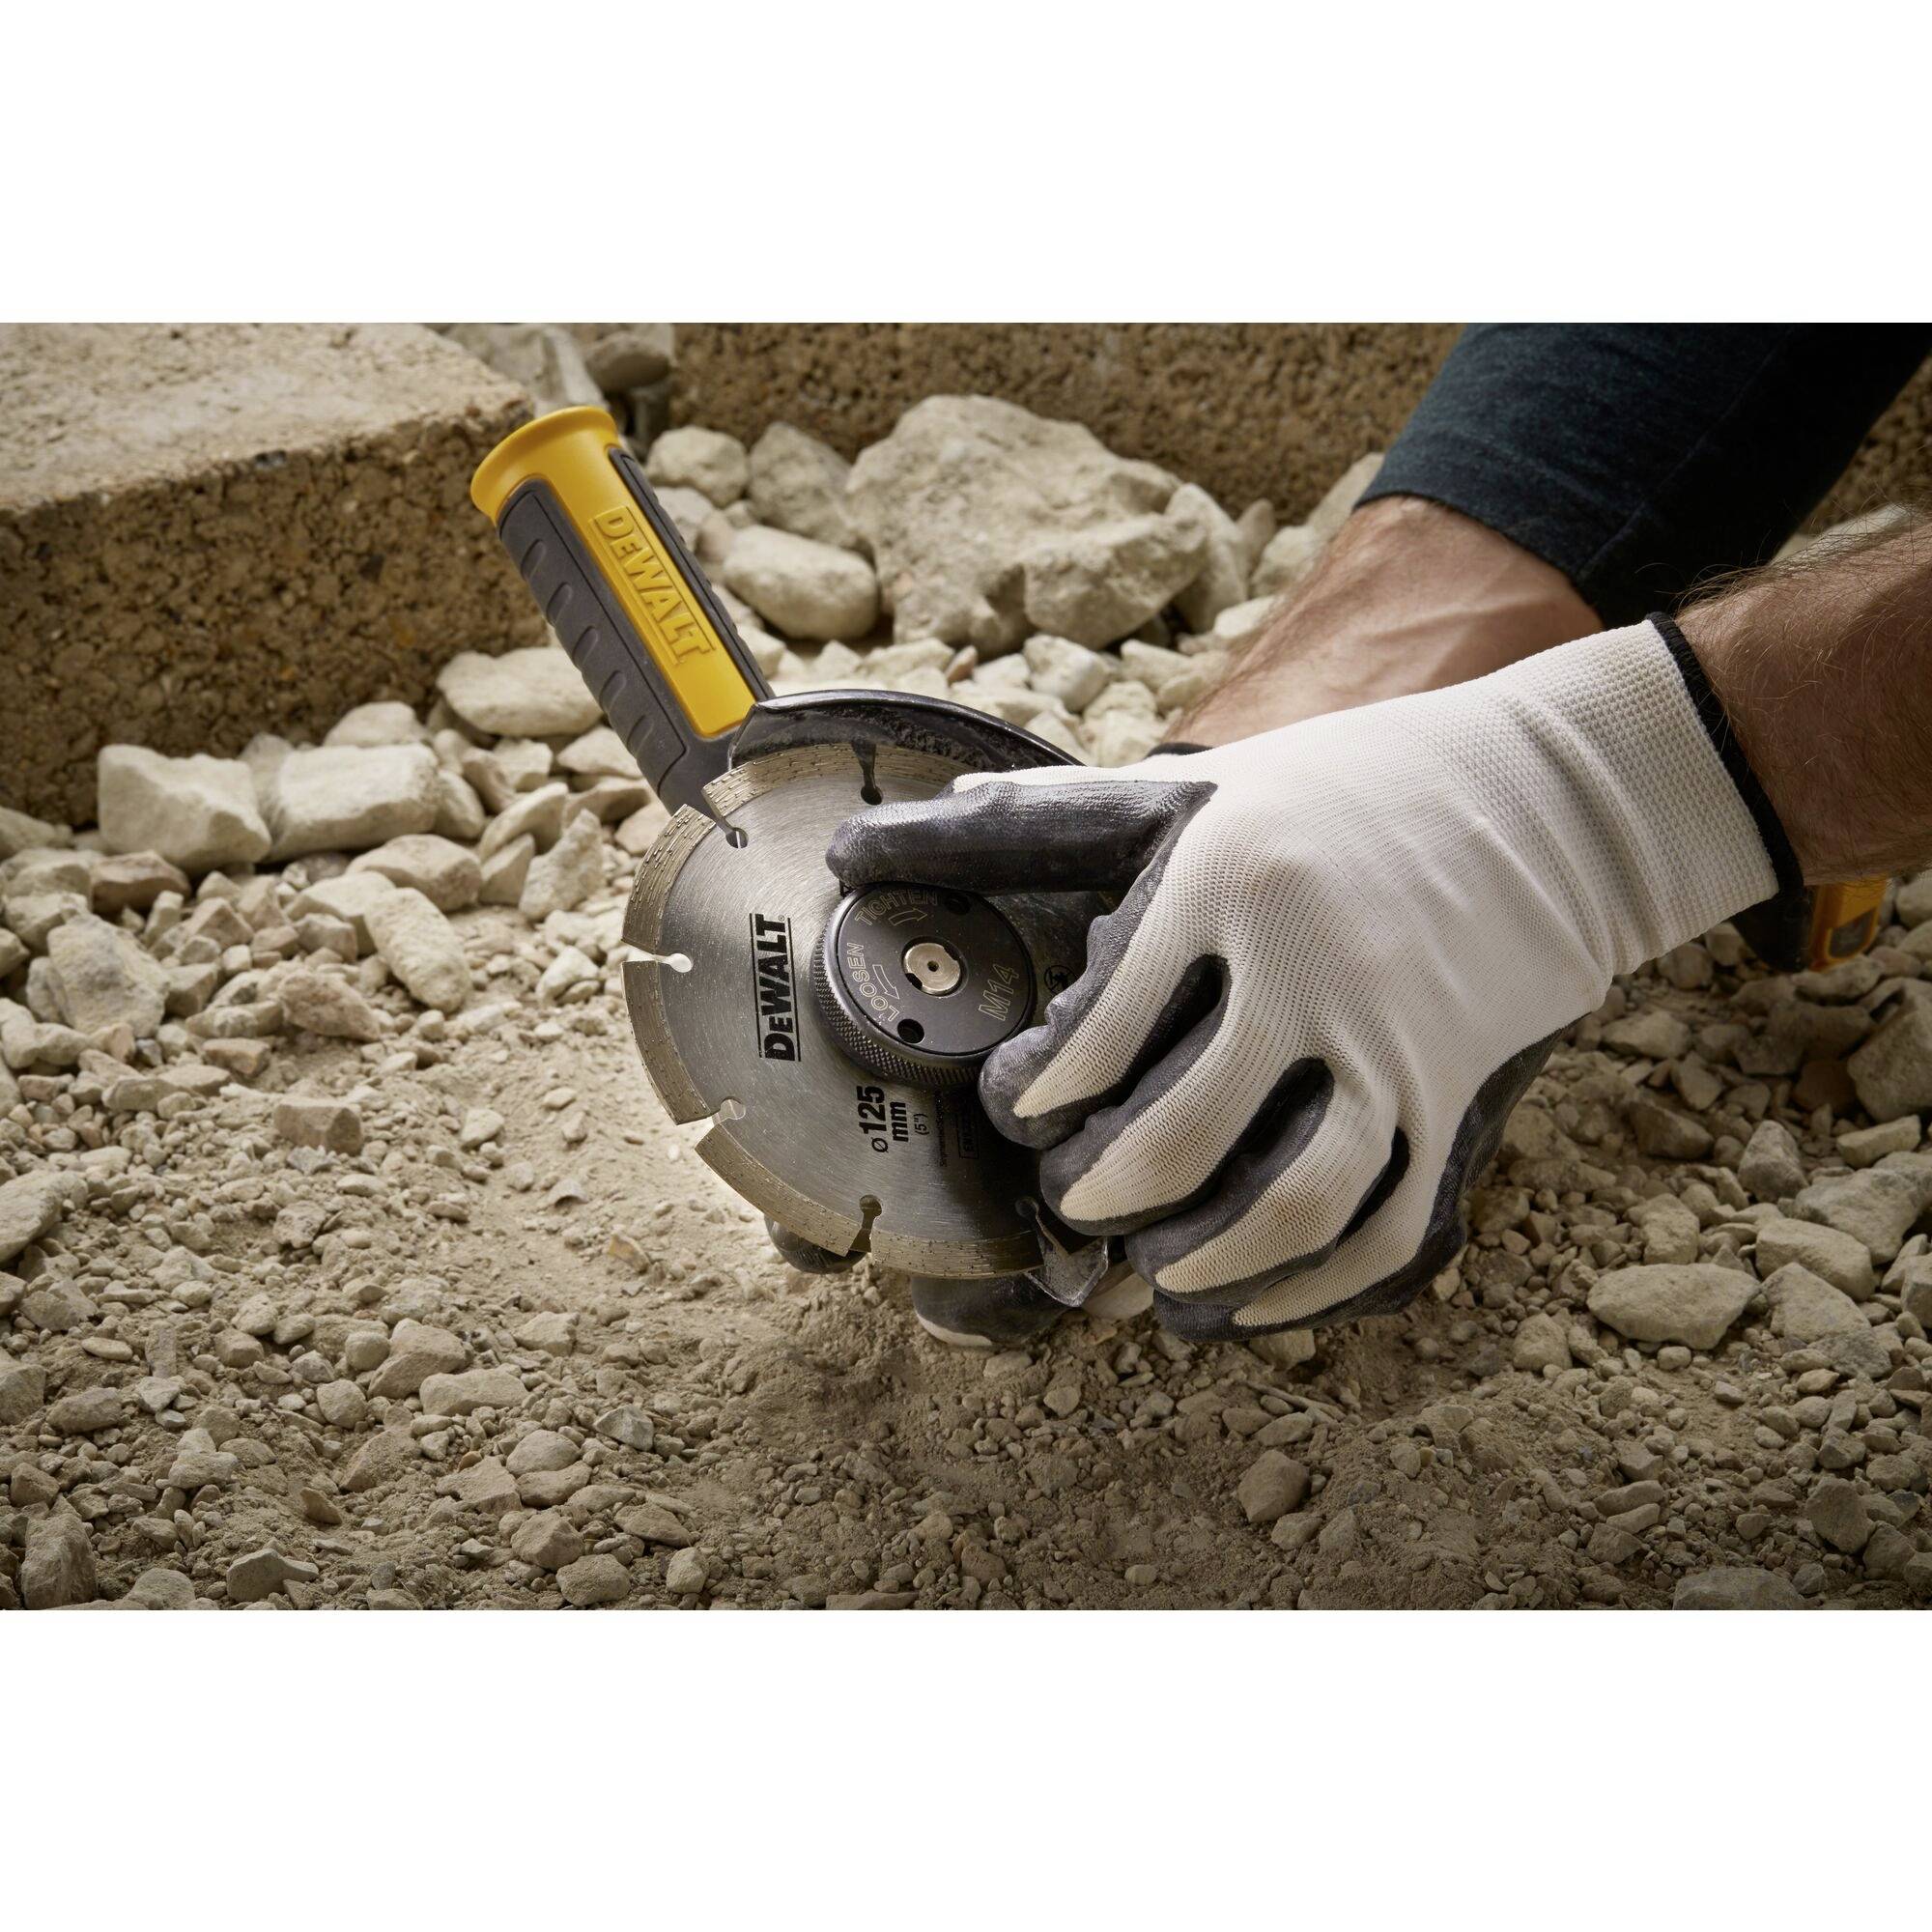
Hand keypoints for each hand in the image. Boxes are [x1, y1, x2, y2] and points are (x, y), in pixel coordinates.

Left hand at [828, 618, 1788, 1336]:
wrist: (1552, 804)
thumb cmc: (1341, 791)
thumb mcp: (1200, 781)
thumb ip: (1046, 821)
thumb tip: (867, 842)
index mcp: (1230, 877)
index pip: (1108, 1023)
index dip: (1039, 1094)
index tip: (1017, 1106)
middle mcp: (1312, 965)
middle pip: (1185, 1133)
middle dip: (1100, 1194)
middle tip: (1067, 1203)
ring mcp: (1396, 1041)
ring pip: (1293, 1201)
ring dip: (1202, 1259)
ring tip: (1147, 1270)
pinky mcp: (1456, 1100)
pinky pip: (1385, 1226)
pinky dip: (1305, 1287)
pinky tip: (1239, 1303)